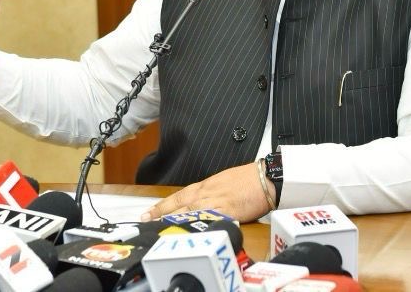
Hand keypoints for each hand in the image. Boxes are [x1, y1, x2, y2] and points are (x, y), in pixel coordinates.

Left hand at [141, 162, 273, 222]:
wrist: (265, 178)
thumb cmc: (247, 179)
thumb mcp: (222, 182)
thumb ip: (209, 193)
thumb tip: (200, 202)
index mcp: (205, 186)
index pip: (177, 198)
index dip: (161, 207)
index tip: (147, 214)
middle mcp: (206, 194)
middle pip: (178, 206)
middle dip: (160, 215)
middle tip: (145, 223)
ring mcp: (215, 203)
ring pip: (188, 214)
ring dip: (172, 222)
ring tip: (157, 230)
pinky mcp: (226, 213)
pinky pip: (206, 222)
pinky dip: (194, 227)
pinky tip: (185, 233)